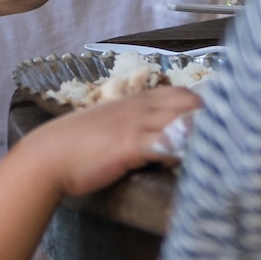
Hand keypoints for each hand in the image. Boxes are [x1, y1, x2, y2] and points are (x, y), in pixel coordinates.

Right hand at [22, 87, 199, 198]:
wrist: (46, 157)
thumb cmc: (71, 146)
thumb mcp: (103, 127)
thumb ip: (127, 128)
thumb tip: (146, 140)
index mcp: (133, 103)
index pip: (179, 94)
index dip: (197, 108)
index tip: (207, 125)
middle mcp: (138, 109)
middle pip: (189, 103)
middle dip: (207, 120)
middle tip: (214, 142)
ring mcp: (135, 126)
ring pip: (183, 121)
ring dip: (198, 138)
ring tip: (206, 155)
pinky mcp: (131, 146)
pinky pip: (167, 145)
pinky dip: (180, 154)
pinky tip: (181, 165)